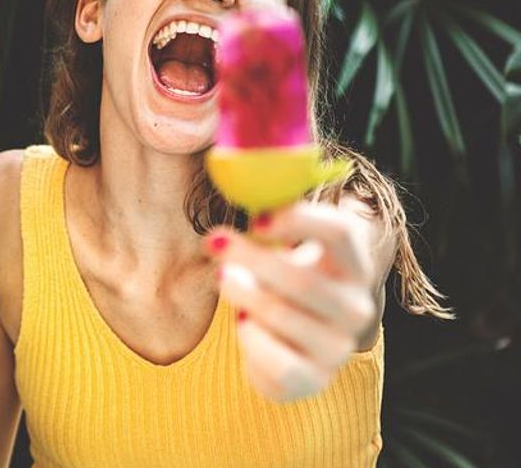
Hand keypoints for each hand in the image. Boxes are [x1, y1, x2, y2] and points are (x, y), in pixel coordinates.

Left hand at [205, 202, 376, 400]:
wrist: (290, 356)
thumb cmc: (282, 291)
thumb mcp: (284, 256)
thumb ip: (269, 229)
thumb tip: (236, 192)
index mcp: (353, 266)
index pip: (341, 232)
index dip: (298, 220)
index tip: (255, 219)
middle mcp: (356, 307)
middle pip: (302, 278)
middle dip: (252, 258)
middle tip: (214, 242)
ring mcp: (339, 347)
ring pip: (282, 315)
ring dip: (242, 293)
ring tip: (223, 278)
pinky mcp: (315, 379)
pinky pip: (275, 357)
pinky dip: (250, 337)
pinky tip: (242, 323)